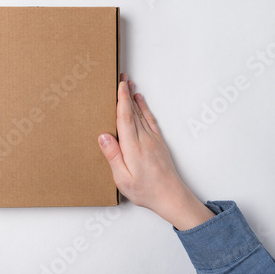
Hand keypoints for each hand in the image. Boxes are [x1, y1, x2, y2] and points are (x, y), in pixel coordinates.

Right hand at [98, 73, 213, 230]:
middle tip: (122, 77)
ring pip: (141, 113)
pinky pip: (150, 120)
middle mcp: (144, 139)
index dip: (121, 100)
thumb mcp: (123, 179)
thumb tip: (103, 136)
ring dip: (134, 98)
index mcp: (133, 147)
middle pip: (133, 111)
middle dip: (126, 93)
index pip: (125, 118)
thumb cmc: (145, 191)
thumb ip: (113, 156)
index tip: (119, 85)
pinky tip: (140, 102)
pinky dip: (144, 109)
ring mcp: (153, 140)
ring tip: (129, 84)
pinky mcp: (158, 142)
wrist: (171, 196)